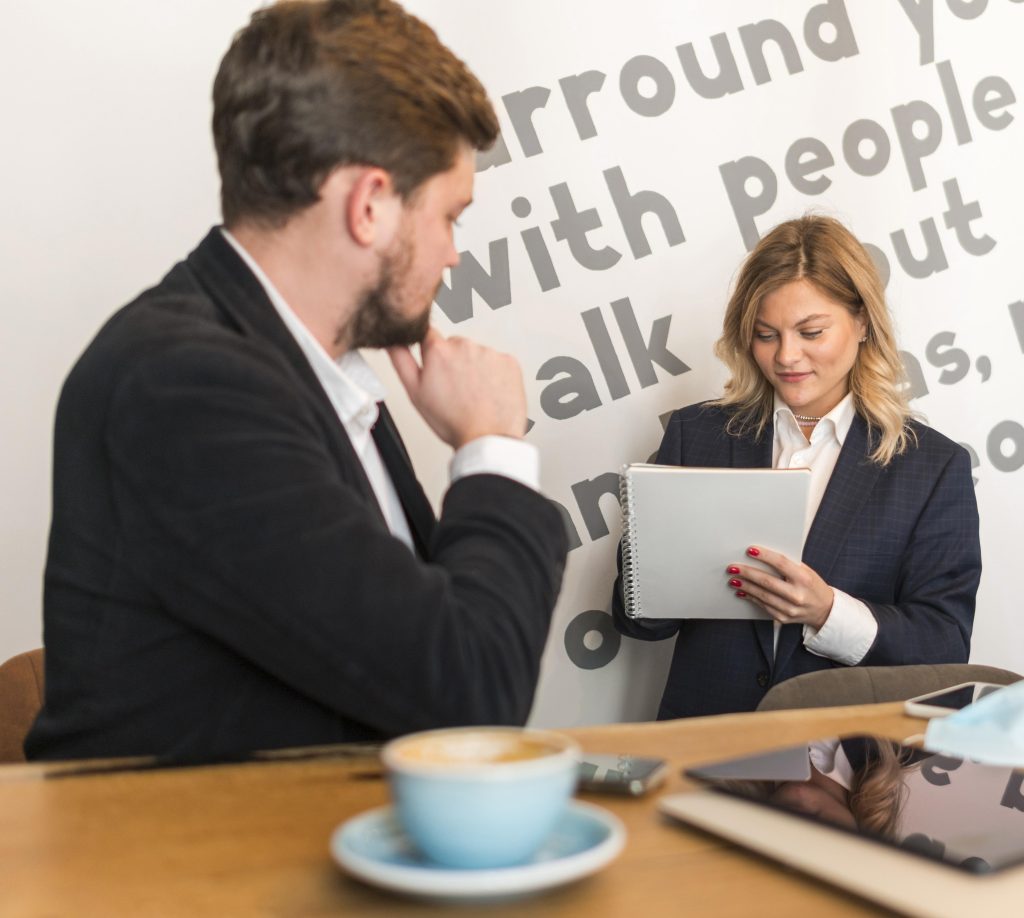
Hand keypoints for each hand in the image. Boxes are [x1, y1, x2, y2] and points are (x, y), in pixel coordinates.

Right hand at [388, 327, 526, 448]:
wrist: (487, 438)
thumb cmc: (452, 421)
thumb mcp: (414, 392)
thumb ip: (401, 360)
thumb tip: (392, 341)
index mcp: (439, 351)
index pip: (428, 335)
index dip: (430, 353)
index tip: (435, 367)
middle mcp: (465, 346)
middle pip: (454, 345)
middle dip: (453, 362)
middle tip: (454, 390)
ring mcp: (490, 353)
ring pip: (477, 354)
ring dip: (474, 368)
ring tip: (473, 395)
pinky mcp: (510, 362)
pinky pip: (498, 362)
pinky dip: (494, 374)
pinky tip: (488, 393)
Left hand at [727, 545, 833, 629]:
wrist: (825, 610)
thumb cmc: (812, 586)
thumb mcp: (806, 571)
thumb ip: (787, 564)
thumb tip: (761, 555)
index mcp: (804, 579)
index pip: (781, 563)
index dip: (764, 556)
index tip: (750, 550)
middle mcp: (797, 595)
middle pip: (767, 581)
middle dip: (747, 573)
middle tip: (732, 567)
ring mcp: (790, 609)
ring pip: (762, 595)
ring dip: (745, 586)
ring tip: (733, 579)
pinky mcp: (783, 618)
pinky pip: (763, 606)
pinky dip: (751, 597)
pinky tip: (742, 591)